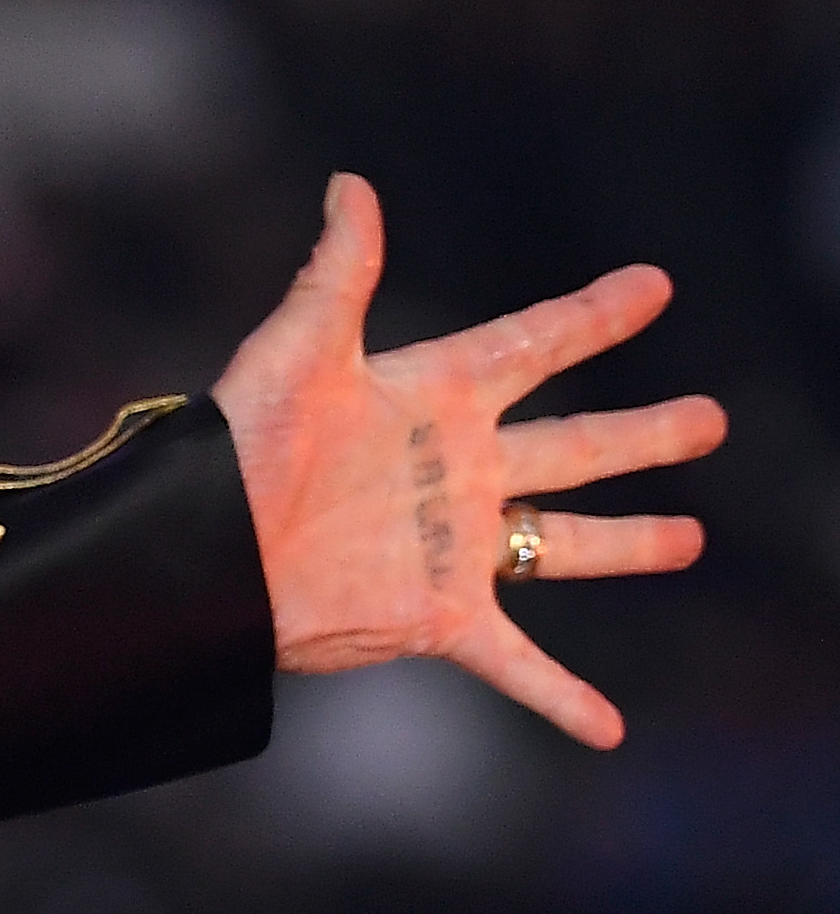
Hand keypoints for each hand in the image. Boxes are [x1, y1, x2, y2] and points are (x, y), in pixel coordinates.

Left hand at [211, 174, 723, 748]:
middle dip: (643, 436)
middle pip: (574, 447)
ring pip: (565, 545)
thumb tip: (350, 183)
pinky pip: (516, 662)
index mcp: (430, 397)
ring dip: (630, 545)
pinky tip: (607, 729)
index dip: (592, 317)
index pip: (532, 346)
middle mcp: (455, 470)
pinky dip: (562, 698)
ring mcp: (453, 545)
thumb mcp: (296, 352)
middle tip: (712, 419)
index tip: (653, 285)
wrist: (201, 555)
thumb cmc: (239, 447)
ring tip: (691, 538)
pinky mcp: (436, 616)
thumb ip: (338, 272)